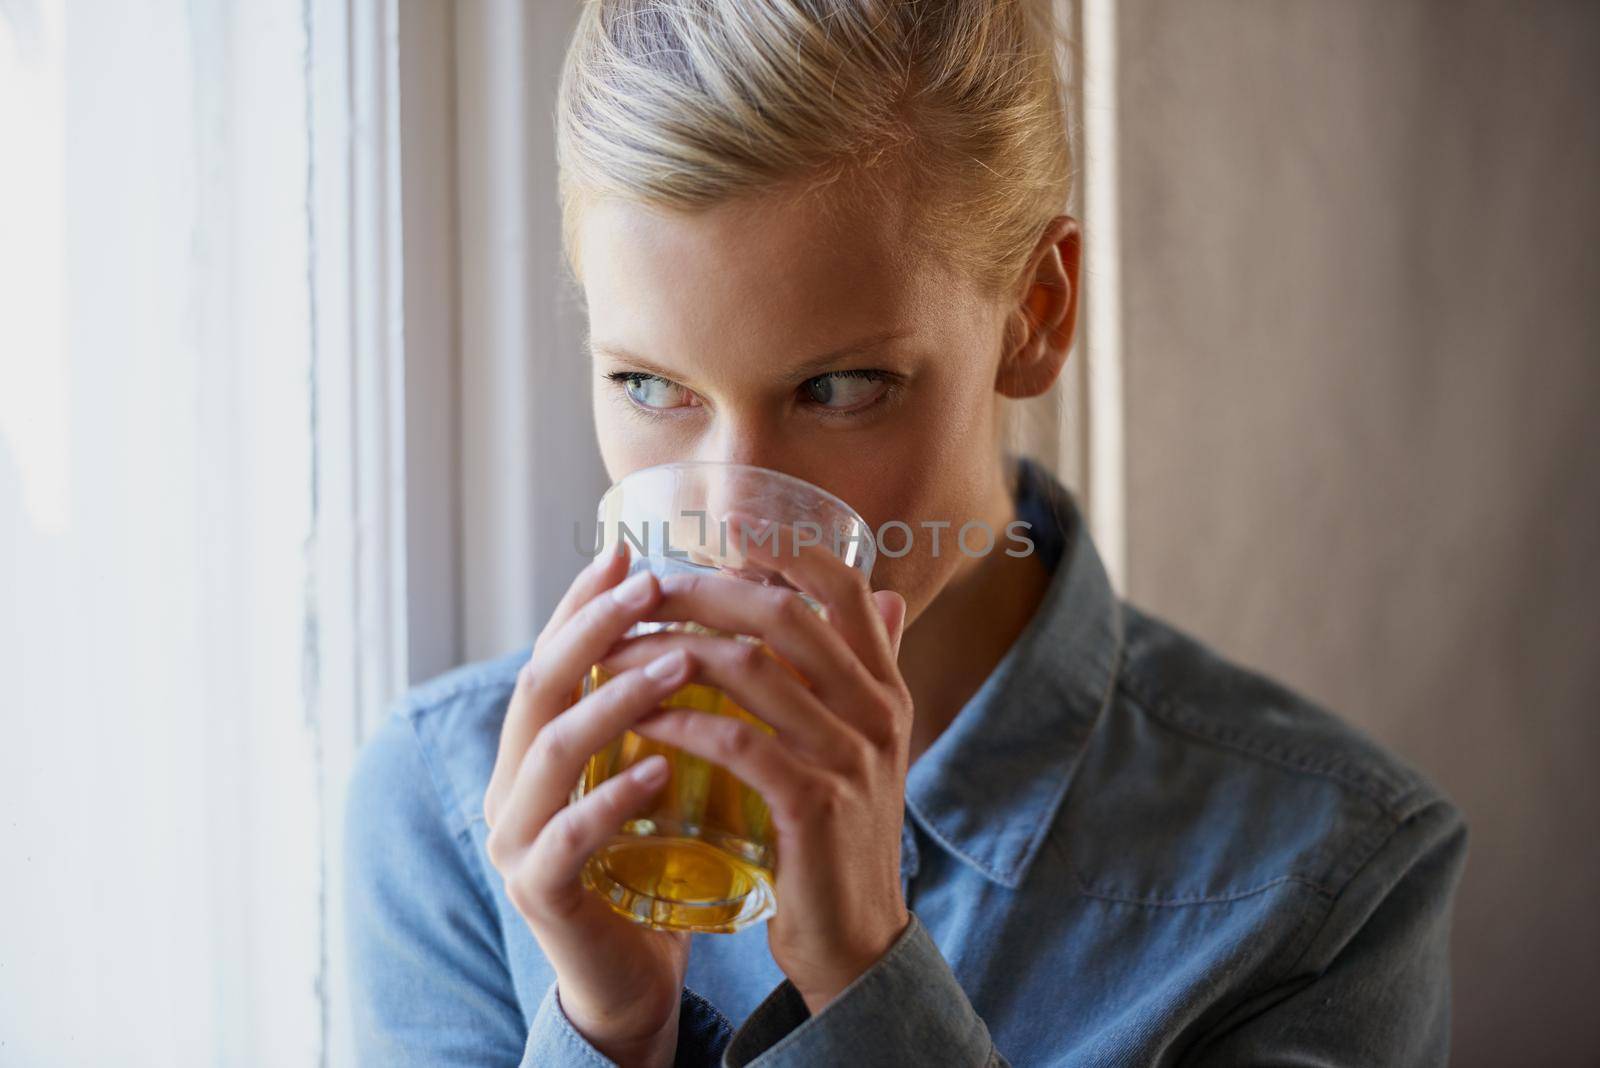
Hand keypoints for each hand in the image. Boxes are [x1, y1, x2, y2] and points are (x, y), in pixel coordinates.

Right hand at [482, 543, 699, 1067]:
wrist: (631, 975)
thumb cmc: (652, 863)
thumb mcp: (665, 771)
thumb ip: (682, 708)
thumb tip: (753, 622)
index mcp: (539, 748)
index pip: (554, 656)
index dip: (584, 602)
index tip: (629, 550)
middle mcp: (513, 781)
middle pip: (540, 684)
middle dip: (595, 627)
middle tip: (651, 583)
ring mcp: (517, 836)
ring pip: (552, 749)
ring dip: (615, 698)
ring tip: (680, 661)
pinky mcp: (539, 890)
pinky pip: (570, 836)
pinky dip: (613, 798)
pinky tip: (661, 771)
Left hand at [597, 513, 913, 1015]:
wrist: (858, 941)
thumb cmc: (840, 837)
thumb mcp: (865, 746)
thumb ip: (864, 672)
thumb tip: (880, 592)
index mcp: (885, 690)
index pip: (844, 588)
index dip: (788, 545)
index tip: (728, 521)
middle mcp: (876, 713)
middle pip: (787, 615)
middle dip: (705, 590)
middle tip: (644, 587)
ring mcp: (848, 759)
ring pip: (751, 670)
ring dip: (672, 653)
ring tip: (617, 651)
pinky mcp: (812, 806)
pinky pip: (736, 742)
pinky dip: (681, 721)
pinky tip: (639, 717)